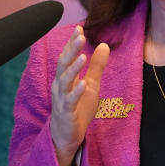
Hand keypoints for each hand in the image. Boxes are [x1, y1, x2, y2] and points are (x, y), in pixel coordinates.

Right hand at [49, 26, 109, 165]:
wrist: (67, 136)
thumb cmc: (77, 109)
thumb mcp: (91, 85)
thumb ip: (97, 66)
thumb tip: (104, 44)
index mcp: (65, 78)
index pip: (67, 57)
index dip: (72, 43)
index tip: (79, 28)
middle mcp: (60, 86)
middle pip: (63, 64)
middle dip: (71, 50)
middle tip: (79, 36)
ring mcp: (61, 99)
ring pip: (65, 81)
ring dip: (73, 68)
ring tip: (82, 56)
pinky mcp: (67, 113)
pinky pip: (70, 101)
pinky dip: (76, 92)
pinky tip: (83, 83)